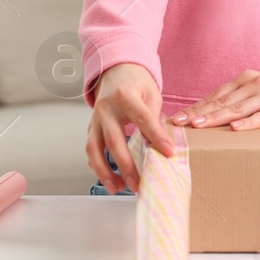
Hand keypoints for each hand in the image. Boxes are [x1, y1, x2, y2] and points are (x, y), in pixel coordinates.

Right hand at [86, 63, 174, 193]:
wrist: (116, 71)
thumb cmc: (137, 83)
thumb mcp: (151, 94)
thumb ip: (153, 119)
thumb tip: (159, 147)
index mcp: (125, 96)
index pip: (143, 120)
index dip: (156, 137)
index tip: (169, 154)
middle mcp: (106, 108)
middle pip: (114, 140)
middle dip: (126, 165)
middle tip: (138, 185)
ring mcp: (95, 119)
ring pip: (94, 148)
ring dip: (104, 171)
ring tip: (118, 188)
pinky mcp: (91, 127)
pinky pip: (91, 149)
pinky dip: (98, 166)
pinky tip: (110, 179)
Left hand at [171, 70, 259, 130]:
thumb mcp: (255, 89)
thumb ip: (236, 98)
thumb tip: (204, 114)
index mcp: (245, 78)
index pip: (216, 95)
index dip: (196, 107)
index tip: (178, 118)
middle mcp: (255, 83)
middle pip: (222, 102)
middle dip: (199, 113)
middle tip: (181, 123)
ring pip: (237, 109)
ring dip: (216, 118)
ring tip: (199, 126)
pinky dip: (248, 123)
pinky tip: (235, 129)